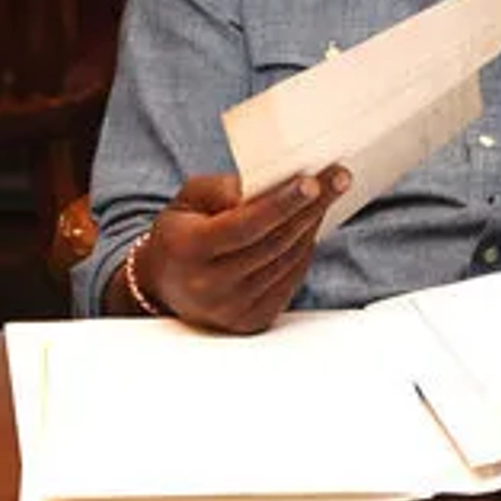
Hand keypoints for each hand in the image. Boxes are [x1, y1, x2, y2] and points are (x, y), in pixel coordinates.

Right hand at [133, 166, 349, 334]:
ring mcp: (232, 310)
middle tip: (338, 178)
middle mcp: (209, 286)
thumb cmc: (180, 232)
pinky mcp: (251, 321)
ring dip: (311, 227)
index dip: (281, 204)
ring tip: (327, 197)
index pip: (244, 226)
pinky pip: (289, 281)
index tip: (312, 182)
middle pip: (274, 244)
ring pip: (287, 262)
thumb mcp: (189, 199)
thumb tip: (273, 186)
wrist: (163, 283)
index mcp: (189, 251)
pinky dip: (303, 252)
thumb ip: (225, 189)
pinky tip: (309, 228)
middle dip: (310, 208)